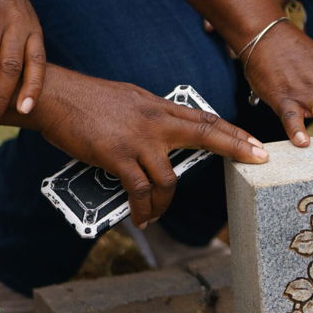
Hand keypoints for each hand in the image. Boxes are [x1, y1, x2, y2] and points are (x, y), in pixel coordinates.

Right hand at [34, 68, 268, 226]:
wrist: (53, 95)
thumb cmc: (88, 100)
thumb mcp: (131, 101)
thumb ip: (153, 117)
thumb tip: (167, 137)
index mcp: (159, 107)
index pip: (205, 119)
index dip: (233, 132)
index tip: (257, 144)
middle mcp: (155, 121)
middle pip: (206, 135)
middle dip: (236, 148)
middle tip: (259, 161)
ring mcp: (139, 139)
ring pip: (169, 178)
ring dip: (165, 203)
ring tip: (154, 214)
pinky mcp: (118, 155)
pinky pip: (140, 189)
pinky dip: (142, 207)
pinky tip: (140, 217)